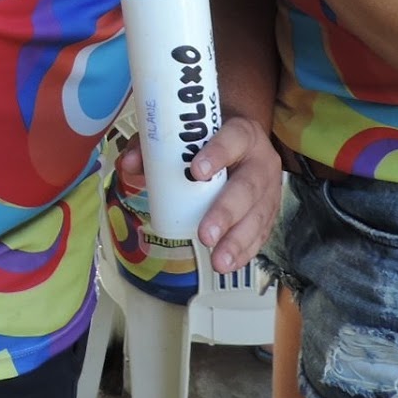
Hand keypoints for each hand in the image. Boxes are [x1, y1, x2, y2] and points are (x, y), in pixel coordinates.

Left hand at [115, 120, 282, 273]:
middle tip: (206, 235)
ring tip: (218, 262)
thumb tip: (128, 164)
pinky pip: (261, 233)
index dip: (217, 154)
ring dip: (238, 241)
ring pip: (258, 215)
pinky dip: (244, 251)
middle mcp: (261, 160)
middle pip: (248, 186)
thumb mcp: (183, 134)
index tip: (195, 172)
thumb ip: (154, 145)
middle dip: (226, 213)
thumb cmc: (207, 138)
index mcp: (242, 133)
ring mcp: (269, 188)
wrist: (240, 140)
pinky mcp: (269, 211)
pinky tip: (229, 264)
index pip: (233, 138)